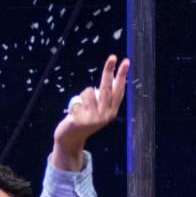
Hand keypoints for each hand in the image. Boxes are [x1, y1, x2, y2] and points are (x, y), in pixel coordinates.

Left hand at [52, 55, 129, 170]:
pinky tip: (74, 113)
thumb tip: (113, 77)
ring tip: (81, 106)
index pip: (118, 91)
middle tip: (112, 57)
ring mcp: (93, 118)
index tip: (125, 62)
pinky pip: (78, 99)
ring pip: (88, 91)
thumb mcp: (98, 110)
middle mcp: (105, 116)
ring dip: (83, 95)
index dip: (122, 76)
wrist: (70, 139)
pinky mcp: (81, 120)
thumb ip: (105, 97)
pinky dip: (75, 102)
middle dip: (109, 71)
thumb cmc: (84, 120)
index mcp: (111, 112)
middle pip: (107, 88)